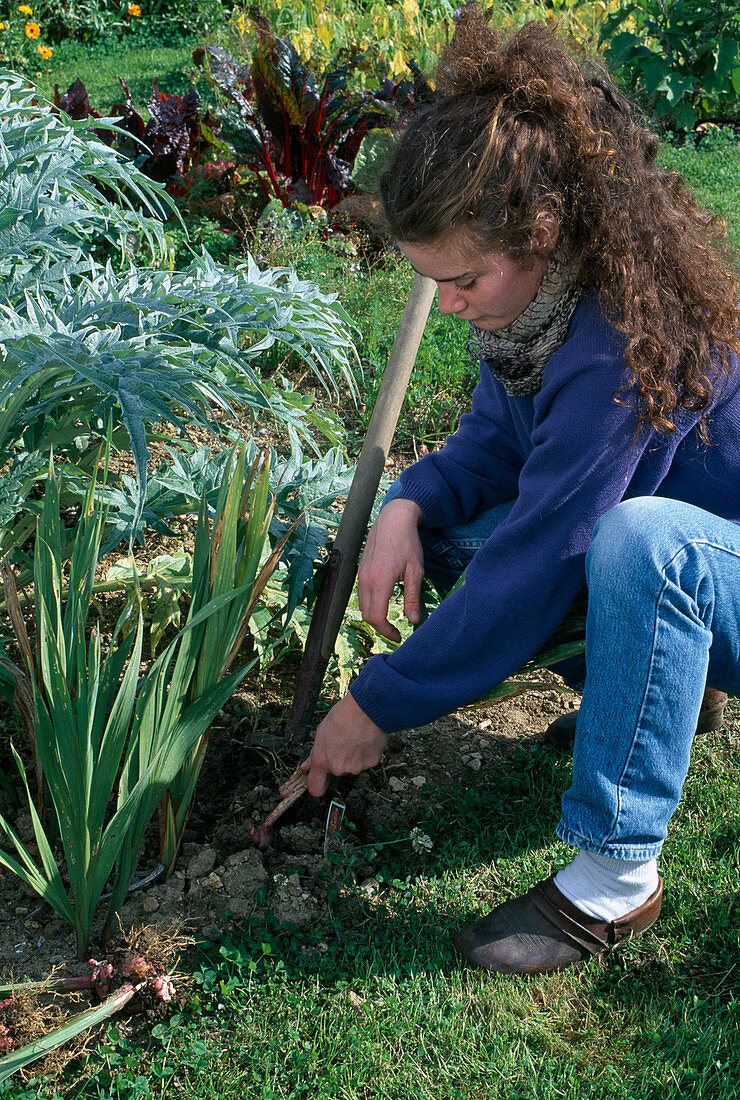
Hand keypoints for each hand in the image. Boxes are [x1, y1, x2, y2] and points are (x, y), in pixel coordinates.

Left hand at [301, 693, 387, 797]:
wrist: (367, 709)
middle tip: (342, 743)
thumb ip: (314, 753)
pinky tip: (365, 740)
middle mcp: (338, 768)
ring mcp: (355, 767)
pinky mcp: (371, 763)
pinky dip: (365, 754)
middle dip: (338, 761)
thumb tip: (306, 766)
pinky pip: (365, 762)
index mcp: (322, 761)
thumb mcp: (321, 731)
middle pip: (336, 771)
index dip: (317, 786)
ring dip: (352, 757)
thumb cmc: (343, 716)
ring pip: (352, 766)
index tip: (319, 780)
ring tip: (355, 738)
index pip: (316, 789)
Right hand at [357, 497, 423, 641]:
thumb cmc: (407, 543)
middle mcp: (366, 580)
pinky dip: (370, 605)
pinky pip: (361, 595)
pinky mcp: (360, 571)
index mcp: (380, 582)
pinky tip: (383, 604)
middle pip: (367, 615)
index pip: (377, 617)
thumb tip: (414, 621)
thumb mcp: (416, 571)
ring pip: (362, 605)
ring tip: (390, 621)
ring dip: (374, 617)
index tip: (399, 637)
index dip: (387, 631)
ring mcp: (360, 575)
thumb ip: (413, 597)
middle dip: (380, 628)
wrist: (392, 520)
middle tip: (395, 633)